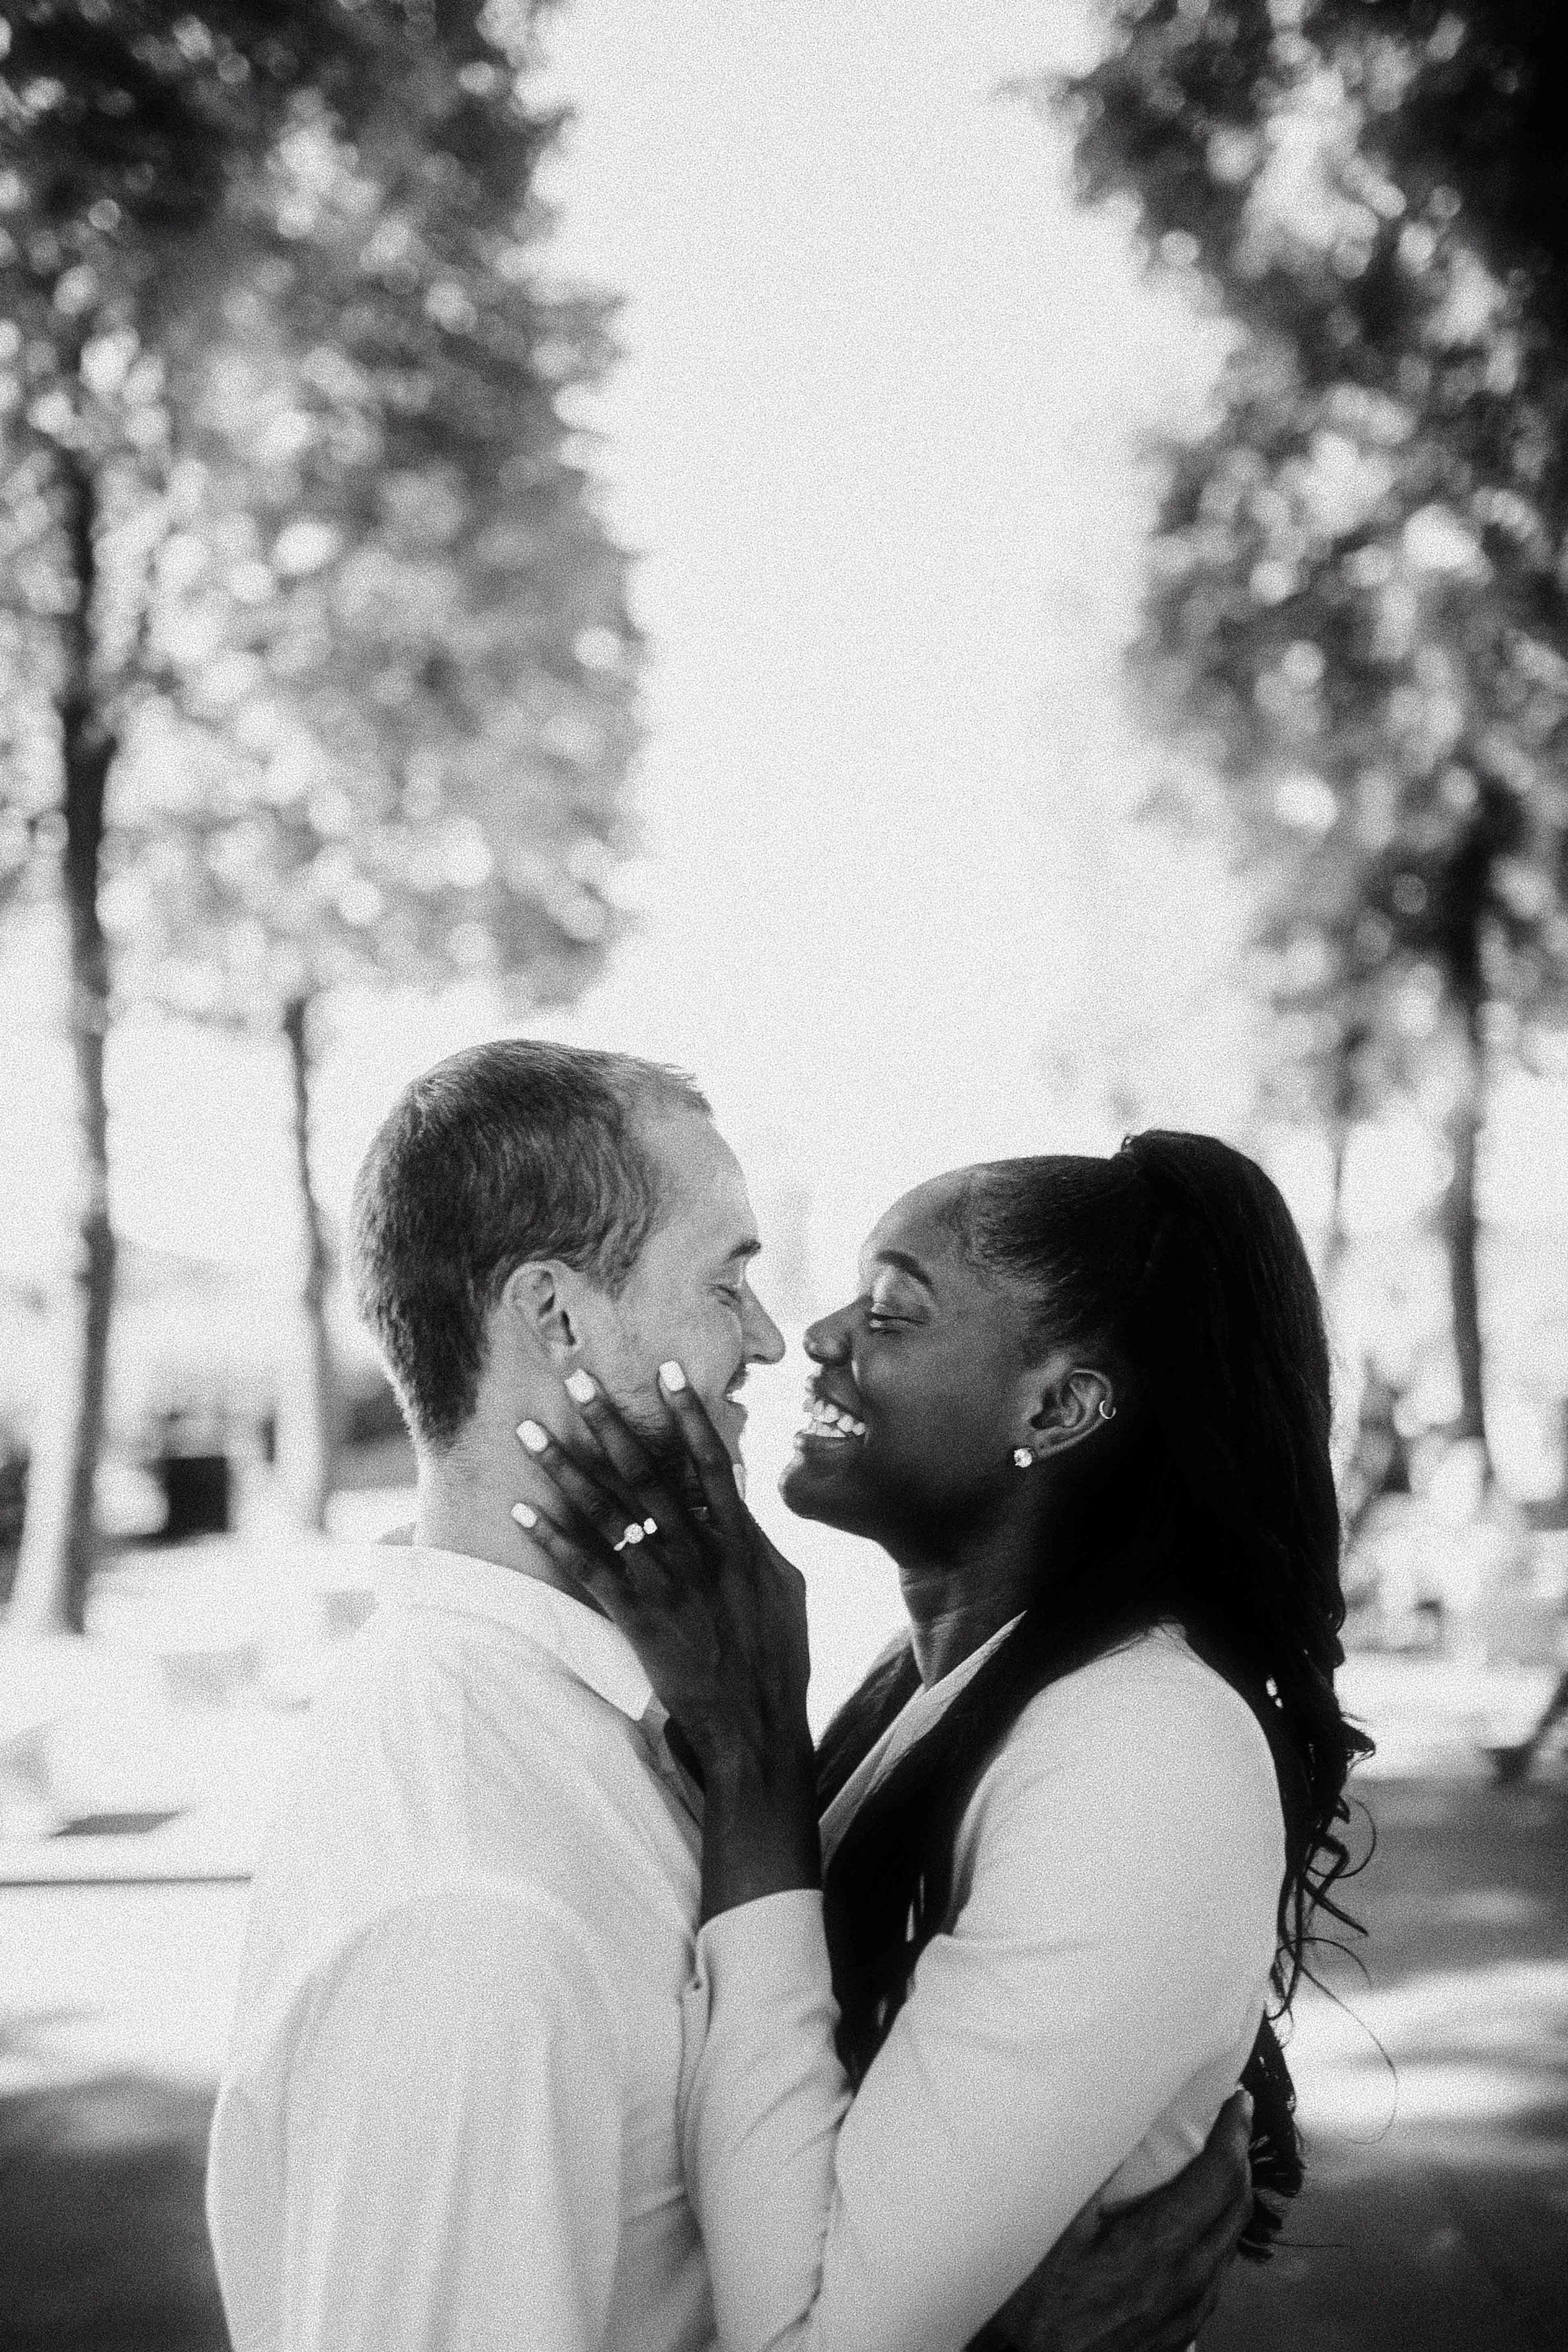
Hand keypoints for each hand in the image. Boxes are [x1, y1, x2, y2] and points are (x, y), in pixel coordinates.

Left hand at [513, 1363, 818, 1920]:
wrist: (757, 1731)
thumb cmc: (779, 1662)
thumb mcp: (786, 1589)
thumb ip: (758, 1541)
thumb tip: (742, 1500)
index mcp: (742, 1541)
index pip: (712, 1461)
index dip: (687, 1414)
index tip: (663, 1369)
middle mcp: (702, 1553)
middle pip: (648, 1473)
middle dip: (610, 1421)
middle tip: (576, 1376)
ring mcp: (667, 1585)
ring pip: (608, 1513)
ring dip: (565, 1468)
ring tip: (531, 1430)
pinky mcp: (636, 1620)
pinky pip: (586, 1568)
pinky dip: (553, 1537)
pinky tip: (521, 1510)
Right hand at [988, 2091, 1252, 2351]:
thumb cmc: (1038, 2307)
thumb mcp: (1056, 2232)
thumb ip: (1092, 2176)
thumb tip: (1114, 2122)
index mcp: (1161, 2246)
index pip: (1219, 2177)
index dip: (1233, 2133)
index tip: (1238, 2099)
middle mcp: (1188, 2279)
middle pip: (1236, 2206)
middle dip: (1238, 2156)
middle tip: (1231, 2122)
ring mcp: (1190, 2312)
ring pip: (1230, 2242)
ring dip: (1231, 2196)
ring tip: (1219, 2164)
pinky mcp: (1182, 2334)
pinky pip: (1215, 2274)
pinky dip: (1217, 2234)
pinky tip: (1197, 2226)